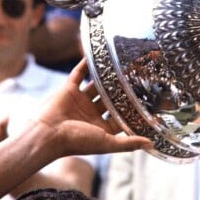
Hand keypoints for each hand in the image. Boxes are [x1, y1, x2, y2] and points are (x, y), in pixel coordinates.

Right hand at [36, 59, 153, 157]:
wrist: (47, 134)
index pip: (120, 118)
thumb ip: (129, 143)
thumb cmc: (76, 142)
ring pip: (97, 86)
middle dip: (122, 91)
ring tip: (122, 65)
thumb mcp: (107, 143)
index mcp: (100, 129)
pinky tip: (97, 55)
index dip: (132, 111)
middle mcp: (91, 115)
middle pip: (111, 100)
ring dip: (107, 77)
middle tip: (138, 78)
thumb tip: (152, 144)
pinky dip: (86, 64)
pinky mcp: (69, 89)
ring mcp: (80, 101)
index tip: (149, 101)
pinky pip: (79, 74)